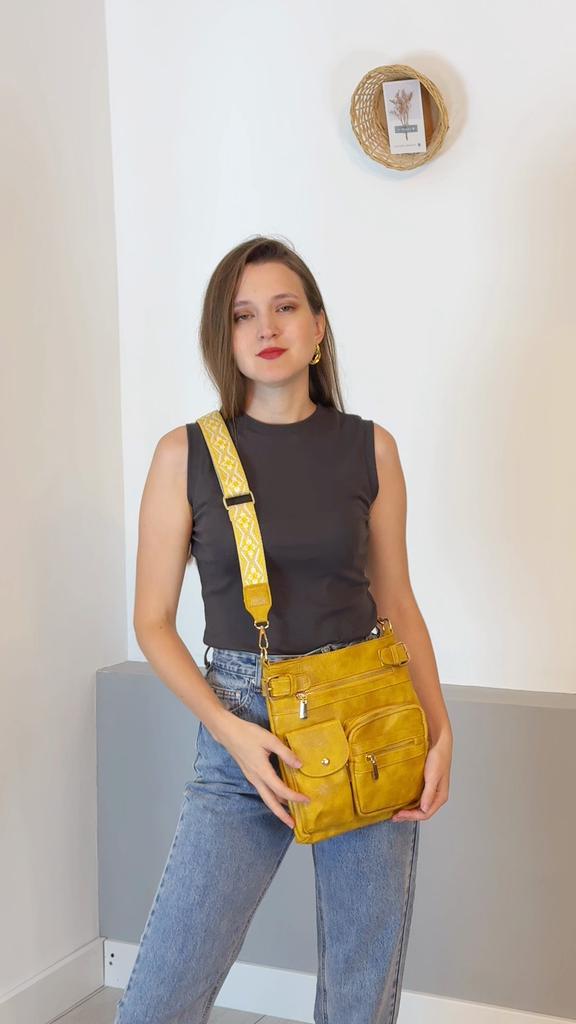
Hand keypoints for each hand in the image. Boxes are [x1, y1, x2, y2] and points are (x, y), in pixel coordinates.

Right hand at [213, 713, 311, 828]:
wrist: (227, 732)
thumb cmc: (247, 734)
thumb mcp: (269, 739)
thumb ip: (285, 753)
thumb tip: (299, 765)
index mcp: (262, 771)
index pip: (281, 790)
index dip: (294, 797)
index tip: (306, 800)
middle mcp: (256, 778)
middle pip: (270, 802)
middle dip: (282, 815)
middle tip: (293, 825)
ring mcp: (252, 777)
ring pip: (266, 797)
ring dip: (277, 807)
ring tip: (288, 814)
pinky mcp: (250, 774)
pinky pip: (263, 790)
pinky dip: (272, 797)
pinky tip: (278, 796)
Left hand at [390, 730, 451, 821]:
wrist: (438, 742)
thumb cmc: (438, 758)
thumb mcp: (433, 777)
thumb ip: (429, 793)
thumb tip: (424, 809)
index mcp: (440, 796)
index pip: (425, 813)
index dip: (412, 816)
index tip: (399, 814)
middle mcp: (435, 795)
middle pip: (422, 811)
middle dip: (408, 816)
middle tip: (394, 817)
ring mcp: (430, 790)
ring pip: (419, 805)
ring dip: (408, 810)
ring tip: (396, 812)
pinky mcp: (425, 784)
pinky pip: (417, 797)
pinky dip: (409, 801)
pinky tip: (402, 800)